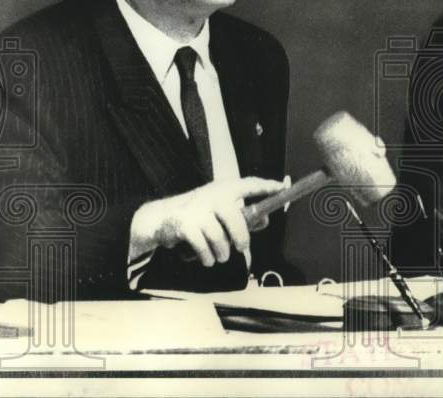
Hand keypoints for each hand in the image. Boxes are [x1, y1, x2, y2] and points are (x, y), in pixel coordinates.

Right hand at [131, 177, 285, 268]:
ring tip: (218, 256)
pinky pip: (204, 249)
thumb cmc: (197, 216)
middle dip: (241, 238)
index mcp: (223, 189)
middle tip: (241, 247)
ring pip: (220, 239)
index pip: (249, 184)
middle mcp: (211, 196)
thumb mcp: (219, 211)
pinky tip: (205, 258)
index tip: (282, 188)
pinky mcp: (185, 225)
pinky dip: (207, 258)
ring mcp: (197, 209)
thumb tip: (265, 219)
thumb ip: (242, 216)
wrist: (159, 219)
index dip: (266, 186)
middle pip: (236, 218)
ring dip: (221, 254)